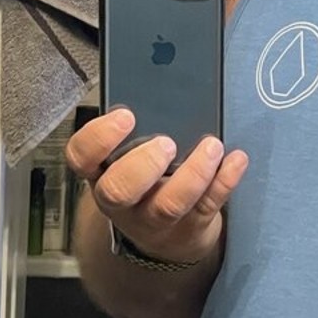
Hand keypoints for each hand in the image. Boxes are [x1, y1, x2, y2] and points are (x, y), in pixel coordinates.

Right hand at [66, 107, 247, 264]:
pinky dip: (224, 181)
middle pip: (118, 190)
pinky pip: (208, 206)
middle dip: (143, 164)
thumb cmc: (146, 182)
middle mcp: (121, 201)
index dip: (98, 137)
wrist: (166, 237)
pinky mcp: (190, 227)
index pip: (81, 157)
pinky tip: (236, 160)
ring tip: (212, 146)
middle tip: (166, 142)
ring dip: (193, 174)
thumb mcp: (131, 158)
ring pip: (169, 204)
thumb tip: (167, 80)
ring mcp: (154, 220)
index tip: (126, 116)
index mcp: (101, 173)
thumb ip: (140, 131)